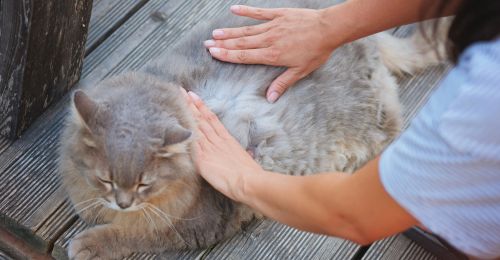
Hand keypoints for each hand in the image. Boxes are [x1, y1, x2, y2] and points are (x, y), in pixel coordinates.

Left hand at [184, 90, 264, 201]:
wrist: (248, 181)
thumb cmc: (250, 174)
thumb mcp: (247, 160)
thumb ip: (242, 155)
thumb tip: (248, 155)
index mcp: (227, 140)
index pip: (212, 118)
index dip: (202, 107)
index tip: (194, 96)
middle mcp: (217, 141)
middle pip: (201, 118)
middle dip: (190, 105)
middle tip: (181, 92)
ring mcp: (209, 148)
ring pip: (196, 126)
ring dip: (186, 113)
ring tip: (178, 101)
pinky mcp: (202, 158)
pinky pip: (191, 142)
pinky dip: (184, 131)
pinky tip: (176, 123)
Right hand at [204, 5, 337, 102]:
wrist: (328, 29)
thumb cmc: (316, 51)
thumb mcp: (300, 71)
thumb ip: (282, 83)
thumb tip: (270, 98)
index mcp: (272, 55)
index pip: (244, 56)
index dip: (227, 55)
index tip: (214, 53)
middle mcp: (268, 40)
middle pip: (241, 43)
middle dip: (223, 44)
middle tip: (207, 44)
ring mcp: (273, 26)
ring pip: (247, 30)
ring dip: (230, 32)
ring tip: (215, 33)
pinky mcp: (279, 15)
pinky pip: (259, 13)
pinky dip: (246, 11)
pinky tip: (234, 9)